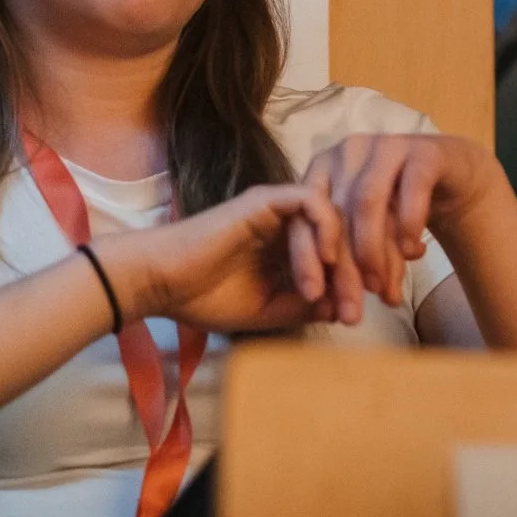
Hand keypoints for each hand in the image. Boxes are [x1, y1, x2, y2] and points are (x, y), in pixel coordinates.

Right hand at [92, 183, 349, 332]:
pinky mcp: (265, 199)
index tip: (356, 317)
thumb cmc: (204, 298)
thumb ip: (307, 307)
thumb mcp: (268, 311)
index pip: (337, 258)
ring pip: (331, 222)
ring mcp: (278, 210)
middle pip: (342, 239)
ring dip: (335, 261)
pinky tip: (322, 259)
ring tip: (322, 294)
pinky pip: (311, 200)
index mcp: (288, 249)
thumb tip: (345, 308)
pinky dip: (325, 226)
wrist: (160, 284)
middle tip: (355, 311)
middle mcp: (288, 225)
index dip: (353, 286)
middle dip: (353, 277)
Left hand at [297, 133, 499, 323]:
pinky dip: (409, 224)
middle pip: (337, 214)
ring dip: (373, 251)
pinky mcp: (424, 151)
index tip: (314, 297)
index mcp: (322, 169)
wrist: (451, 177)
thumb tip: (339, 313)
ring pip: (368, 201)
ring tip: (380, 289)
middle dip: (344, 270)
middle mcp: (348, 152)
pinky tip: (413, 254)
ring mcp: (386, 146)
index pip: (307, 216)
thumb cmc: (399, 208)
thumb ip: (352, 262)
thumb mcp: (369, 235)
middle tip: (352, 312)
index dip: (307, 259)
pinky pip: (412, 189)